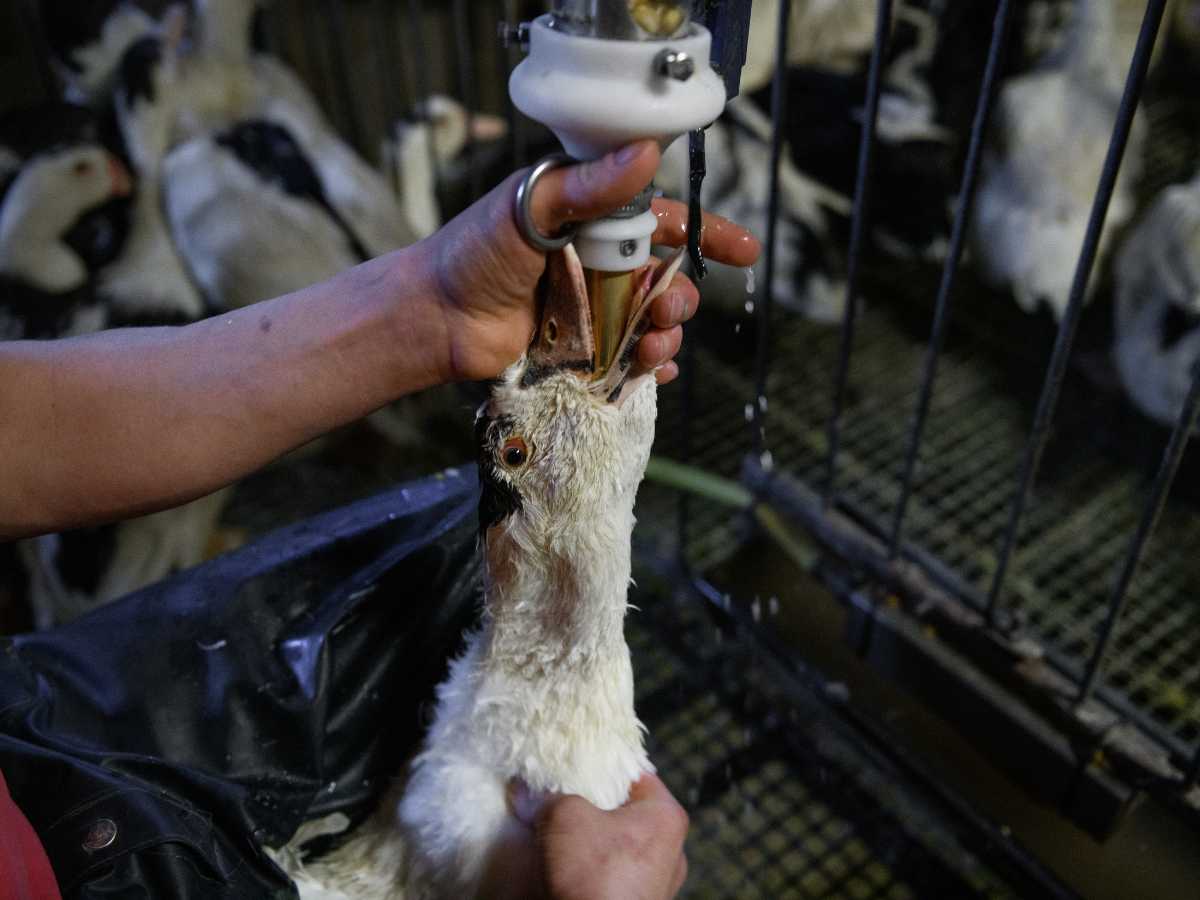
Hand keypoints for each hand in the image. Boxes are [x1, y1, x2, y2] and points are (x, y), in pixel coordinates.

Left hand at [424, 141, 760, 383]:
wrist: (433, 318)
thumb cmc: (472, 253)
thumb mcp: (530, 206)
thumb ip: (588, 186)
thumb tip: (647, 153)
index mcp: (590, 219)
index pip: (662, 220)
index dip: (706, 234)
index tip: (744, 252)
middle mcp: (596, 263)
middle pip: (665, 279)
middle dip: (681, 297)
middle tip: (666, 309)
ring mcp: (590, 310)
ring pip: (652, 324)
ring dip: (666, 337)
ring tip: (650, 347)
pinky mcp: (579, 352)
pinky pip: (628, 362)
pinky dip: (648, 371)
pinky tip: (650, 374)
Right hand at [482, 774, 689, 899]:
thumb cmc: (593, 872)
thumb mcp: (563, 816)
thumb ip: (550, 797)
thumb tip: (530, 793)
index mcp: (666, 817)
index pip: (636, 774)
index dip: (603, 766)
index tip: (576, 765)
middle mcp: (671, 850)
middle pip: (626, 813)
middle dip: (592, 808)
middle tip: (561, 800)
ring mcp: (659, 885)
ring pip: (618, 849)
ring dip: (591, 843)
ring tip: (557, 837)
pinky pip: (614, 879)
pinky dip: (592, 873)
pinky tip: (565, 870)